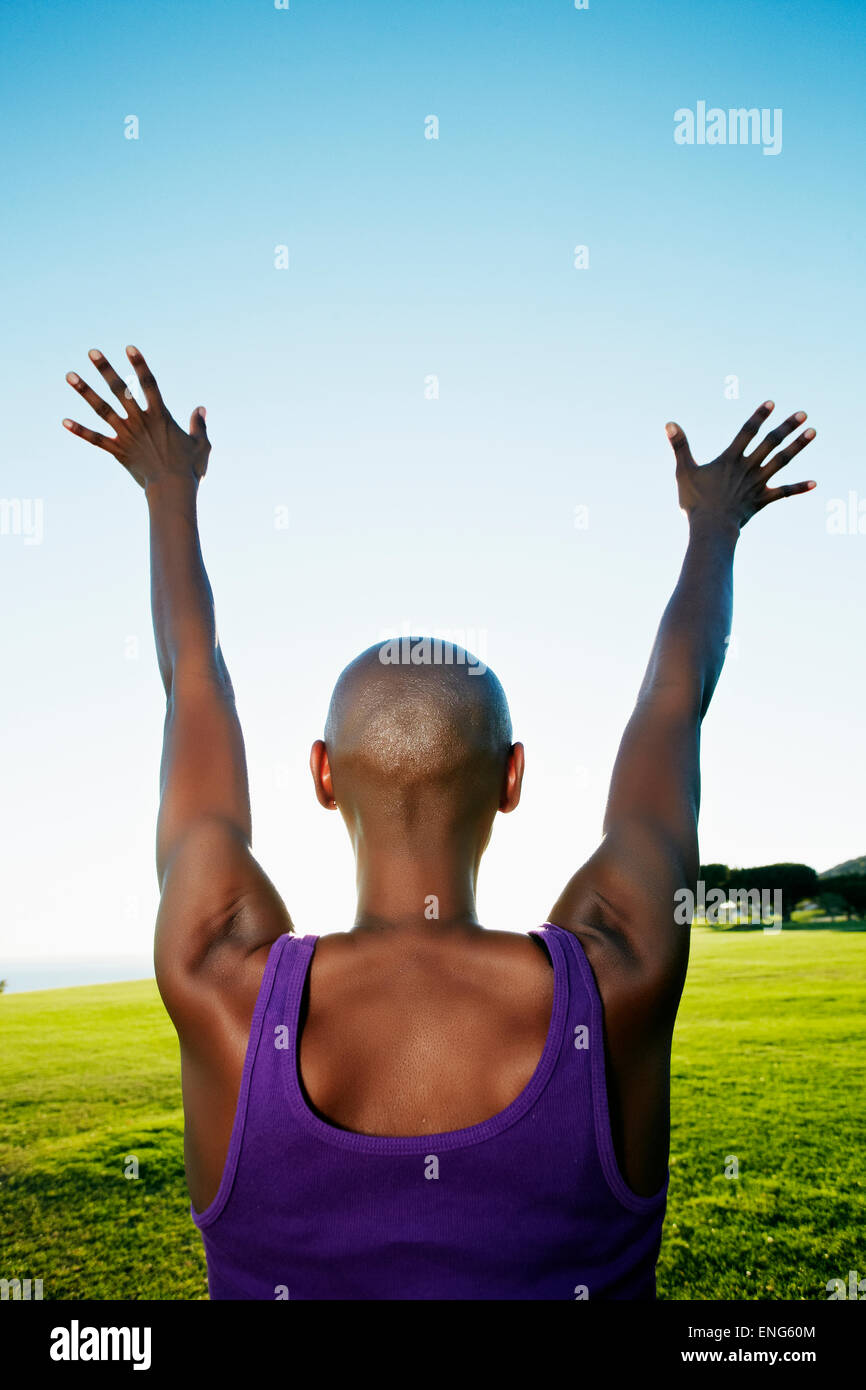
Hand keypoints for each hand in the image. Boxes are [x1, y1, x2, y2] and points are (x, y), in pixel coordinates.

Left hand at [62, 346, 209, 489]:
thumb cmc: (189, 469)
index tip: (129, 347)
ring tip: (70, 375)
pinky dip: (81, 430)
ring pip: (102, 408)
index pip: (149, 383)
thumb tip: (201, 409)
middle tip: (92, 351)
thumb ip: (199, 425)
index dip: (139, 364)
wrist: (172, 490)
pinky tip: (64, 421)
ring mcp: (126, 435)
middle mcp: (140, 421)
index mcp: (160, 415)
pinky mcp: (118, 451)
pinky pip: (96, 439)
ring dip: (85, 391)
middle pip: (120, 389)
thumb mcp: (201, 445)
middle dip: (105, 369)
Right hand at [666, 400, 815, 529]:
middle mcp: (748, 468)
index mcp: (730, 459)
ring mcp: (758, 484)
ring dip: (798, 446)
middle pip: (771, 443)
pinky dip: (799, 487)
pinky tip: (815, 482)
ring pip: (782, 461)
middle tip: (803, 414)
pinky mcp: (762, 500)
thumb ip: (680, 446)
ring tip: (813, 432)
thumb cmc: (695, 501)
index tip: (771, 403)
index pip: (747, 432)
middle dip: (787, 427)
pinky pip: (784, 492)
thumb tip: (669, 423)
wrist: (711, 528)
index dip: (759, 417)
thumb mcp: (684, 471)